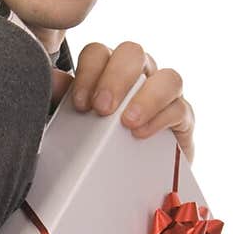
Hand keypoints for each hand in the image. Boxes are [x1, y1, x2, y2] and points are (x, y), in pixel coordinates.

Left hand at [50, 40, 194, 164]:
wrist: (123, 181)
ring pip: (167, 76)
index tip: (80, 103)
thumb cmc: (95, 143)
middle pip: (133, 53)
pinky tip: (141, 133)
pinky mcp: (182, 118)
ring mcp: (164, 94)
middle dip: (116, 78)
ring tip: (127, 122)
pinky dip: (161, 118)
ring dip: (146, 97)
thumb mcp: (73, 122)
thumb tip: (50, 80)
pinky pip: (180, 108)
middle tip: (102, 108)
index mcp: (108, 70)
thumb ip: (61, 99)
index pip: (99, 53)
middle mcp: (139, 74)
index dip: (89, 71)